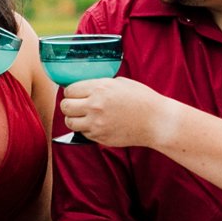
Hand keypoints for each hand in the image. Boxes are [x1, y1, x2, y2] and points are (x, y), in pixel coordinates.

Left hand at [57, 77, 179, 150]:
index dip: (71, 92)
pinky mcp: (100, 137)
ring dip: (74, 118)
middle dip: (69, 105)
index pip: (70, 90)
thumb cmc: (142, 99)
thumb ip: (99, 85)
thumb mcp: (120, 83)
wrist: (156, 121)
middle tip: (75, 105)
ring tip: (83, 116)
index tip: (75, 93)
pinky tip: (97, 124)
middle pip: (65, 107)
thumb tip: (83, 88)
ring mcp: (96, 124)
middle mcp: (95, 106)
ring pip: (70, 122)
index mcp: (100, 88)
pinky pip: (83, 133)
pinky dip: (86, 129)